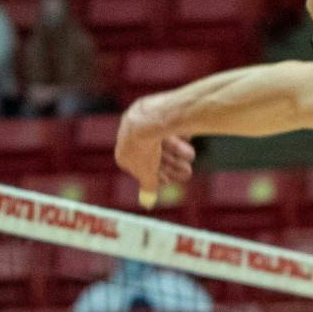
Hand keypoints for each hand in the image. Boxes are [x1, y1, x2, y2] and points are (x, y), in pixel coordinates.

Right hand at [115, 93, 196, 208]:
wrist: (150, 120)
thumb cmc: (146, 150)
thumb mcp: (148, 174)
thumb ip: (148, 187)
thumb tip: (147, 203)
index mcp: (122, 153)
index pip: (140, 167)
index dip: (156, 175)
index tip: (169, 181)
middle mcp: (127, 135)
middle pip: (153, 154)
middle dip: (171, 165)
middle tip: (187, 172)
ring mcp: (139, 120)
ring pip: (161, 139)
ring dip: (176, 151)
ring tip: (191, 156)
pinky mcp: (151, 108)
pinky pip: (165, 125)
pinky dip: (176, 134)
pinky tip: (188, 139)